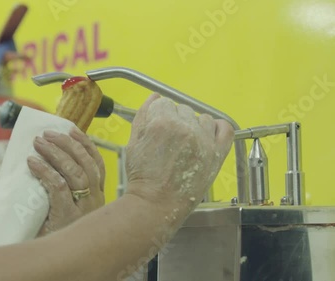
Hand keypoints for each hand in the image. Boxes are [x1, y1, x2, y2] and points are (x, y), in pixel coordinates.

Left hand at [27, 127, 105, 236]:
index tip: (71, 129)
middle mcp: (95, 201)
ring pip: (75, 172)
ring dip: (56, 153)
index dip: (85, 144)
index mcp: (98, 197)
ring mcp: (83, 209)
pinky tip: (33, 163)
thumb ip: (63, 189)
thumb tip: (44, 161)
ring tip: (39, 143)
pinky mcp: (68, 217)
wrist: (59, 263)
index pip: (98, 163)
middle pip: (86, 163)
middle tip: (48, 133)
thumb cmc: (59, 234)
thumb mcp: (68, 210)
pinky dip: (45, 171)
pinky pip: (58, 187)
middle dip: (68, 144)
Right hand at [125, 93, 233, 212]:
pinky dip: (217, 128)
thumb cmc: (143, 176)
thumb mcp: (133, 142)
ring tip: (185, 145)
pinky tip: (206, 136)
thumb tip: (155, 98)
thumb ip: (143, 115)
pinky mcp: (217, 153)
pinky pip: (225, 128)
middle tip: (169, 142)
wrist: (156, 203)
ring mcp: (203, 140)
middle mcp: (184, 127)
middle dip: (175, 121)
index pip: (163, 103)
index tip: (157, 128)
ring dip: (193, 126)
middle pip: (181, 109)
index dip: (158, 116)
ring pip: (201, 117)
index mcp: (161, 122)